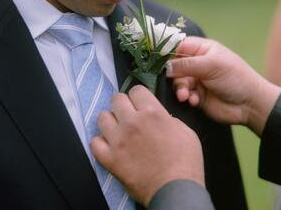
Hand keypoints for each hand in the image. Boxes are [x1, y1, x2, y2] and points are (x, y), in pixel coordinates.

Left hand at [91, 85, 203, 206]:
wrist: (176, 190)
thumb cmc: (186, 161)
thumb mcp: (185, 131)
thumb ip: (168, 118)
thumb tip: (159, 116)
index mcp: (152, 112)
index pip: (136, 90)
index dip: (139, 96)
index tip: (140, 103)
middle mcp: (132, 122)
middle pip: (117, 99)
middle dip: (123, 104)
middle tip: (129, 114)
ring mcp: (118, 140)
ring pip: (102, 117)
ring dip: (110, 121)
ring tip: (118, 129)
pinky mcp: (109, 158)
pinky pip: (94, 142)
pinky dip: (101, 142)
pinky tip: (110, 145)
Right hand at [167, 37, 280, 134]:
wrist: (250, 104)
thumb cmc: (234, 77)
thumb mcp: (211, 65)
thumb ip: (186, 65)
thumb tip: (165, 67)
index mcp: (201, 49)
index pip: (178, 46)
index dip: (166, 52)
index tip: (155, 60)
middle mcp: (196, 63)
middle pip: (174, 66)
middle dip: (174, 75)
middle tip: (178, 83)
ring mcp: (196, 80)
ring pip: (177, 82)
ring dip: (180, 89)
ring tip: (186, 96)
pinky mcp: (196, 95)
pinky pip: (184, 95)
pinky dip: (187, 98)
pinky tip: (194, 101)